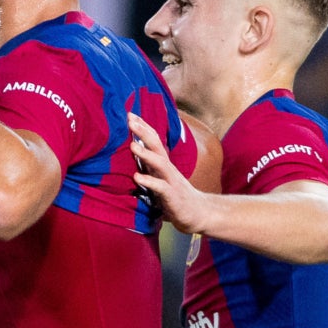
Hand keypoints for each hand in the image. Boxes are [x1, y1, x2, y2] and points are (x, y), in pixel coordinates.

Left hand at [127, 112, 212, 234]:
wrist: (198, 213)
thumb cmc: (174, 196)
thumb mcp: (160, 179)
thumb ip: (149, 168)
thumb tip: (132, 156)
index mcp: (163, 165)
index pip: (154, 141)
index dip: (143, 127)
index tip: (130, 114)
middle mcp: (168, 169)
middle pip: (157, 146)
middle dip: (144, 132)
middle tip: (130, 119)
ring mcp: (171, 182)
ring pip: (160, 164)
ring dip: (146, 154)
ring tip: (132, 145)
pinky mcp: (172, 197)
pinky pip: (160, 187)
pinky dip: (149, 181)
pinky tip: (136, 177)